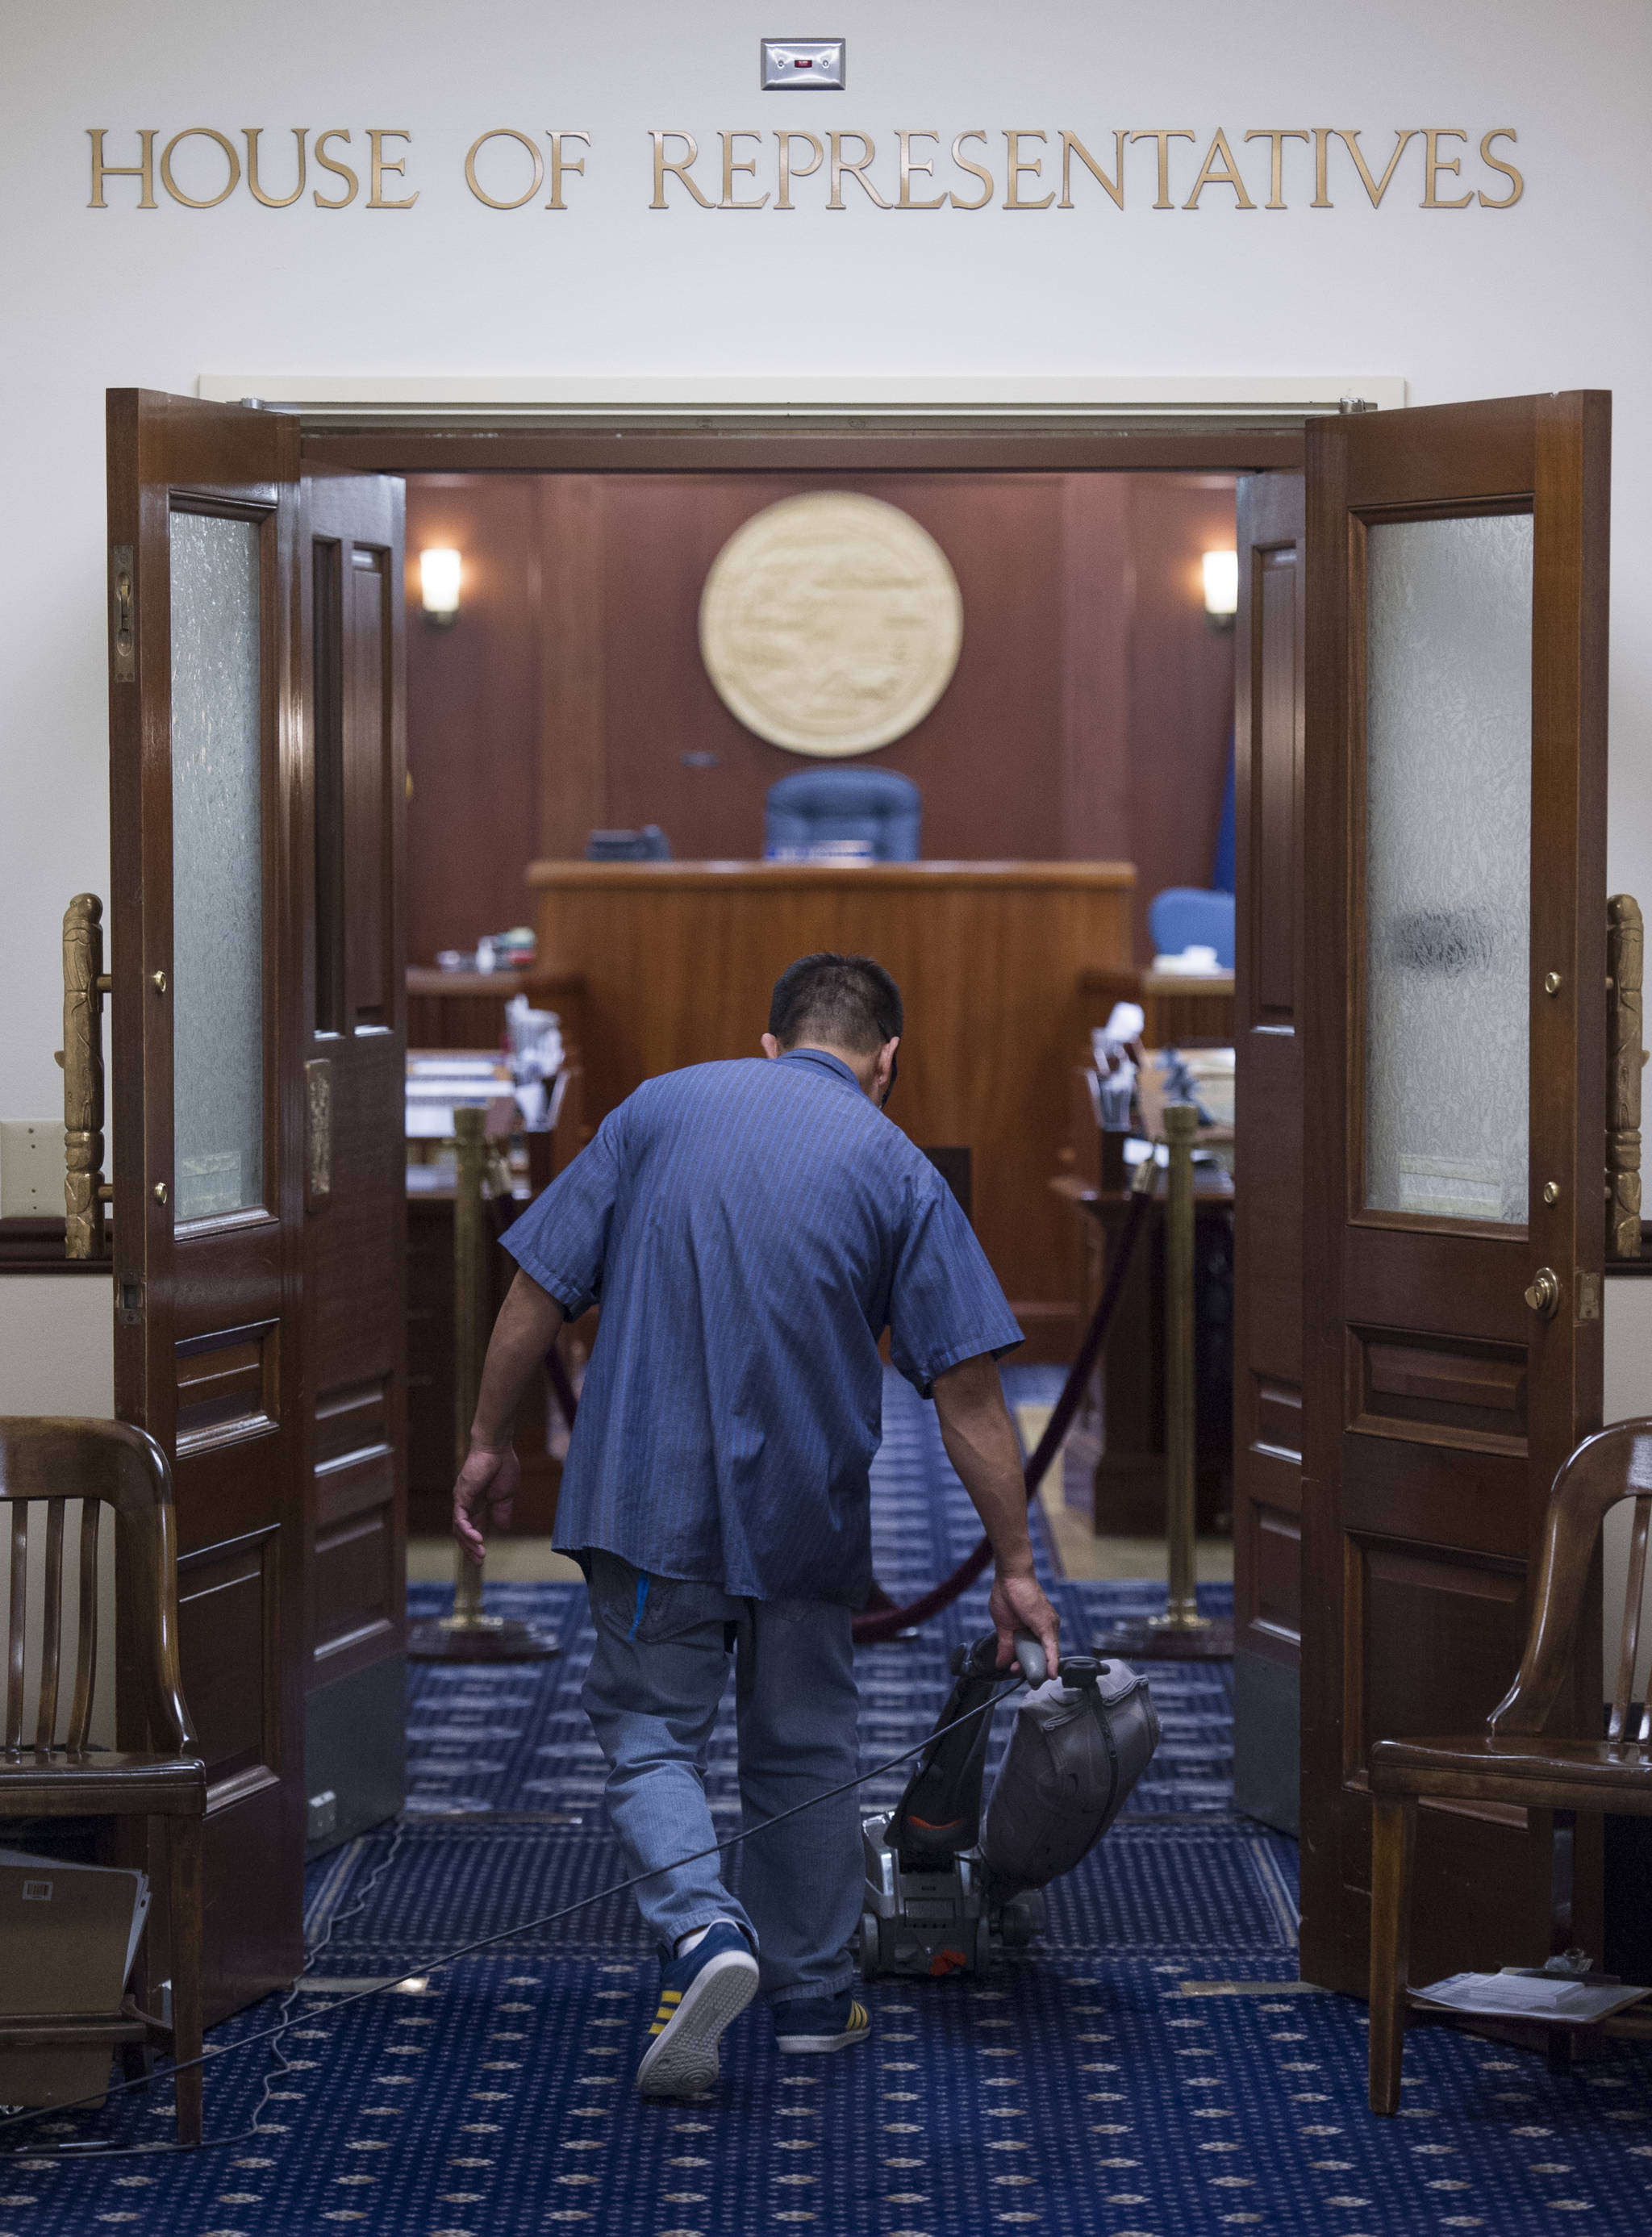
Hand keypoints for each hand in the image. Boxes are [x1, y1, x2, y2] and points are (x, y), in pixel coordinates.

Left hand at [452, 1441, 519, 1565]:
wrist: (497, 1449)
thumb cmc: (502, 1467)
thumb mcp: (505, 1496)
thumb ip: (502, 1512)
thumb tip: (502, 1529)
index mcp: (477, 1505)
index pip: (472, 1529)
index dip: (475, 1544)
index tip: (482, 1558)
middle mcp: (466, 1504)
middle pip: (462, 1533)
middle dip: (469, 1549)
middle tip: (479, 1562)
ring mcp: (462, 1500)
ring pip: (459, 1528)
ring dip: (469, 1543)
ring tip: (480, 1554)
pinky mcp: (461, 1495)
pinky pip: (460, 1517)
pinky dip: (467, 1529)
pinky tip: (476, 1539)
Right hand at [989, 1565, 1059, 1679]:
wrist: (1011, 1575)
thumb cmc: (1007, 1593)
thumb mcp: (1004, 1626)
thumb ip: (1005, 1645)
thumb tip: (1001, 1662)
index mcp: (1036, 1627)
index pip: (1035, 1651)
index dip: (1025, 1663)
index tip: (1014, 1669)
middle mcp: (1047, 1627)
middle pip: (1042, 1655)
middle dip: (1031, 1667)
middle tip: (1018, 1671)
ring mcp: (1049, 1626)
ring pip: (1048, 1654)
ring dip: (1039, 1668)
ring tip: (1032, 1677)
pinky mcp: (1047, 1625)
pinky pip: (1052, 1648)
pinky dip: (1052, 1662)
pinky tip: (1050, 1674)